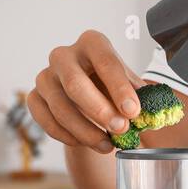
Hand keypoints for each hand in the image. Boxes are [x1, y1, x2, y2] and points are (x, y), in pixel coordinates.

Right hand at [27, 30, 143, 152]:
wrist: (89, 101)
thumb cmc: (113, 89)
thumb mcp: (130, 87)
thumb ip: (140, 98)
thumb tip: (153, 115)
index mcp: (92, 43)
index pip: (105, 62)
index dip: (120, 88)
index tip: (133, 112)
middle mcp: (64, 55)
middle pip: (75, 83)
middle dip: (100, 110)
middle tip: (121, 130)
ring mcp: (45, 76)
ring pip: (60, 107)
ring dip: (86, 131)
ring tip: (108, 145)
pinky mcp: (34, 98)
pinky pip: (47, 122)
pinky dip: (69, 137)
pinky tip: (88, 143)